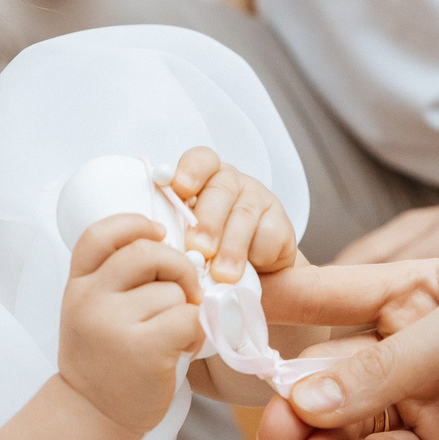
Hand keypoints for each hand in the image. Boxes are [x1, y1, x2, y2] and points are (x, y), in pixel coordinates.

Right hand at [58, 214, 204, 436]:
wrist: (91, 416)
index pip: (100, 234)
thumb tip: (171, 248)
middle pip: (148, 253)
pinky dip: (196, 332)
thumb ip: (115, 280)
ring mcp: (114, 324)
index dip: (134, 224)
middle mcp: (90, 299)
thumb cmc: (102, 361)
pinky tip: (183, 347)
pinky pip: (188, 319)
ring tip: (174, 334)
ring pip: (173, 291)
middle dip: (179, 267)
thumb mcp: (90, 311)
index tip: (158, 233)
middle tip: (185, 291)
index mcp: (78, 284)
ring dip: (186, 310)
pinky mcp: (144, 349)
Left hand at [164, 145, 299, 282]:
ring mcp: (258, 200)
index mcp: (203, 180)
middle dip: (208, 222)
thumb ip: (175, 232)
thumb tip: (157, 238)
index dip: (190, 171)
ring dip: (231, 247)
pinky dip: (257, 254)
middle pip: (220, 189)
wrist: (253, 279)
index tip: (180, 189)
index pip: (200, 160)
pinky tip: (250, 268)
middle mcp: (231, 184)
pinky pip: (268, 233)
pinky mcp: (281, 222)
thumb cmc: (209, 257)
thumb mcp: (186, 243)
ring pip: (244, 214)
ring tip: (222, 274)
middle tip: (198, 249)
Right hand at [252, 260, 438, 439]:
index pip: (332, 294)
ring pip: (348, 422)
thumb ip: (386, 362)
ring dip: (318, 436)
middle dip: (294, 394)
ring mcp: (428, 406)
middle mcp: (415, 348)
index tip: (223, 321)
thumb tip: (304, 397)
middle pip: (331, 371)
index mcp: (419, 294)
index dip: (279, 307)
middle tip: (270, 423)